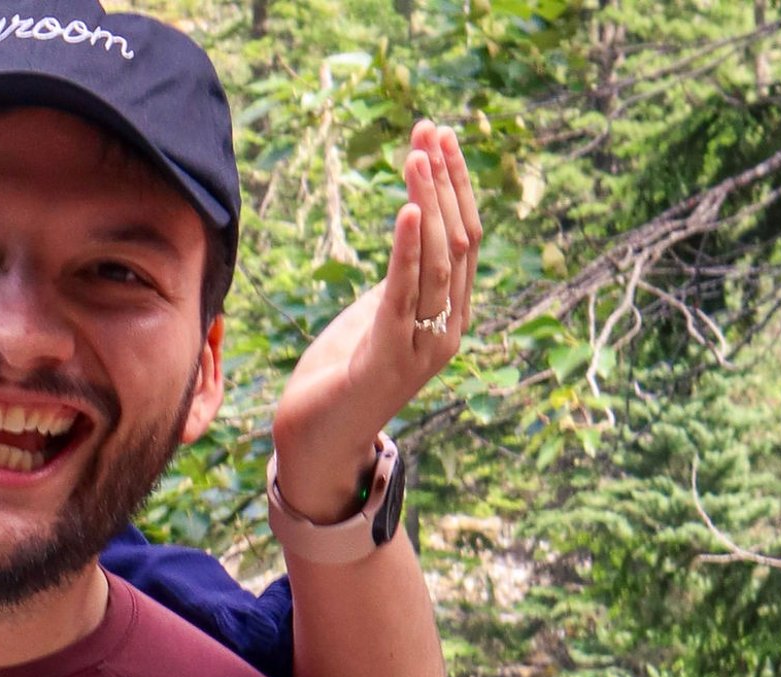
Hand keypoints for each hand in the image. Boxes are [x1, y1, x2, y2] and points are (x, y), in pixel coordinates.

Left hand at [271, 120, 482, 520]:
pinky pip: (406, 294)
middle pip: (461, 241)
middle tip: (431, 130)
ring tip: (418, 155)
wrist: (315, 442)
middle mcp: (447, 329)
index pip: (464, 238)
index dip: (454, 185)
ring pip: (441, 261)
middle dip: (447, 181)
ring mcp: (423, 346)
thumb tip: (413, 237)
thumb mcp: (371, 317)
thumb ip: (397, 284)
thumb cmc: (338, 379)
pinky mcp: (390, 359)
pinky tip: (409, 211)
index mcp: (447, 315)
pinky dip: (410, 250)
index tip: (437, 138)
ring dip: (430, 203)